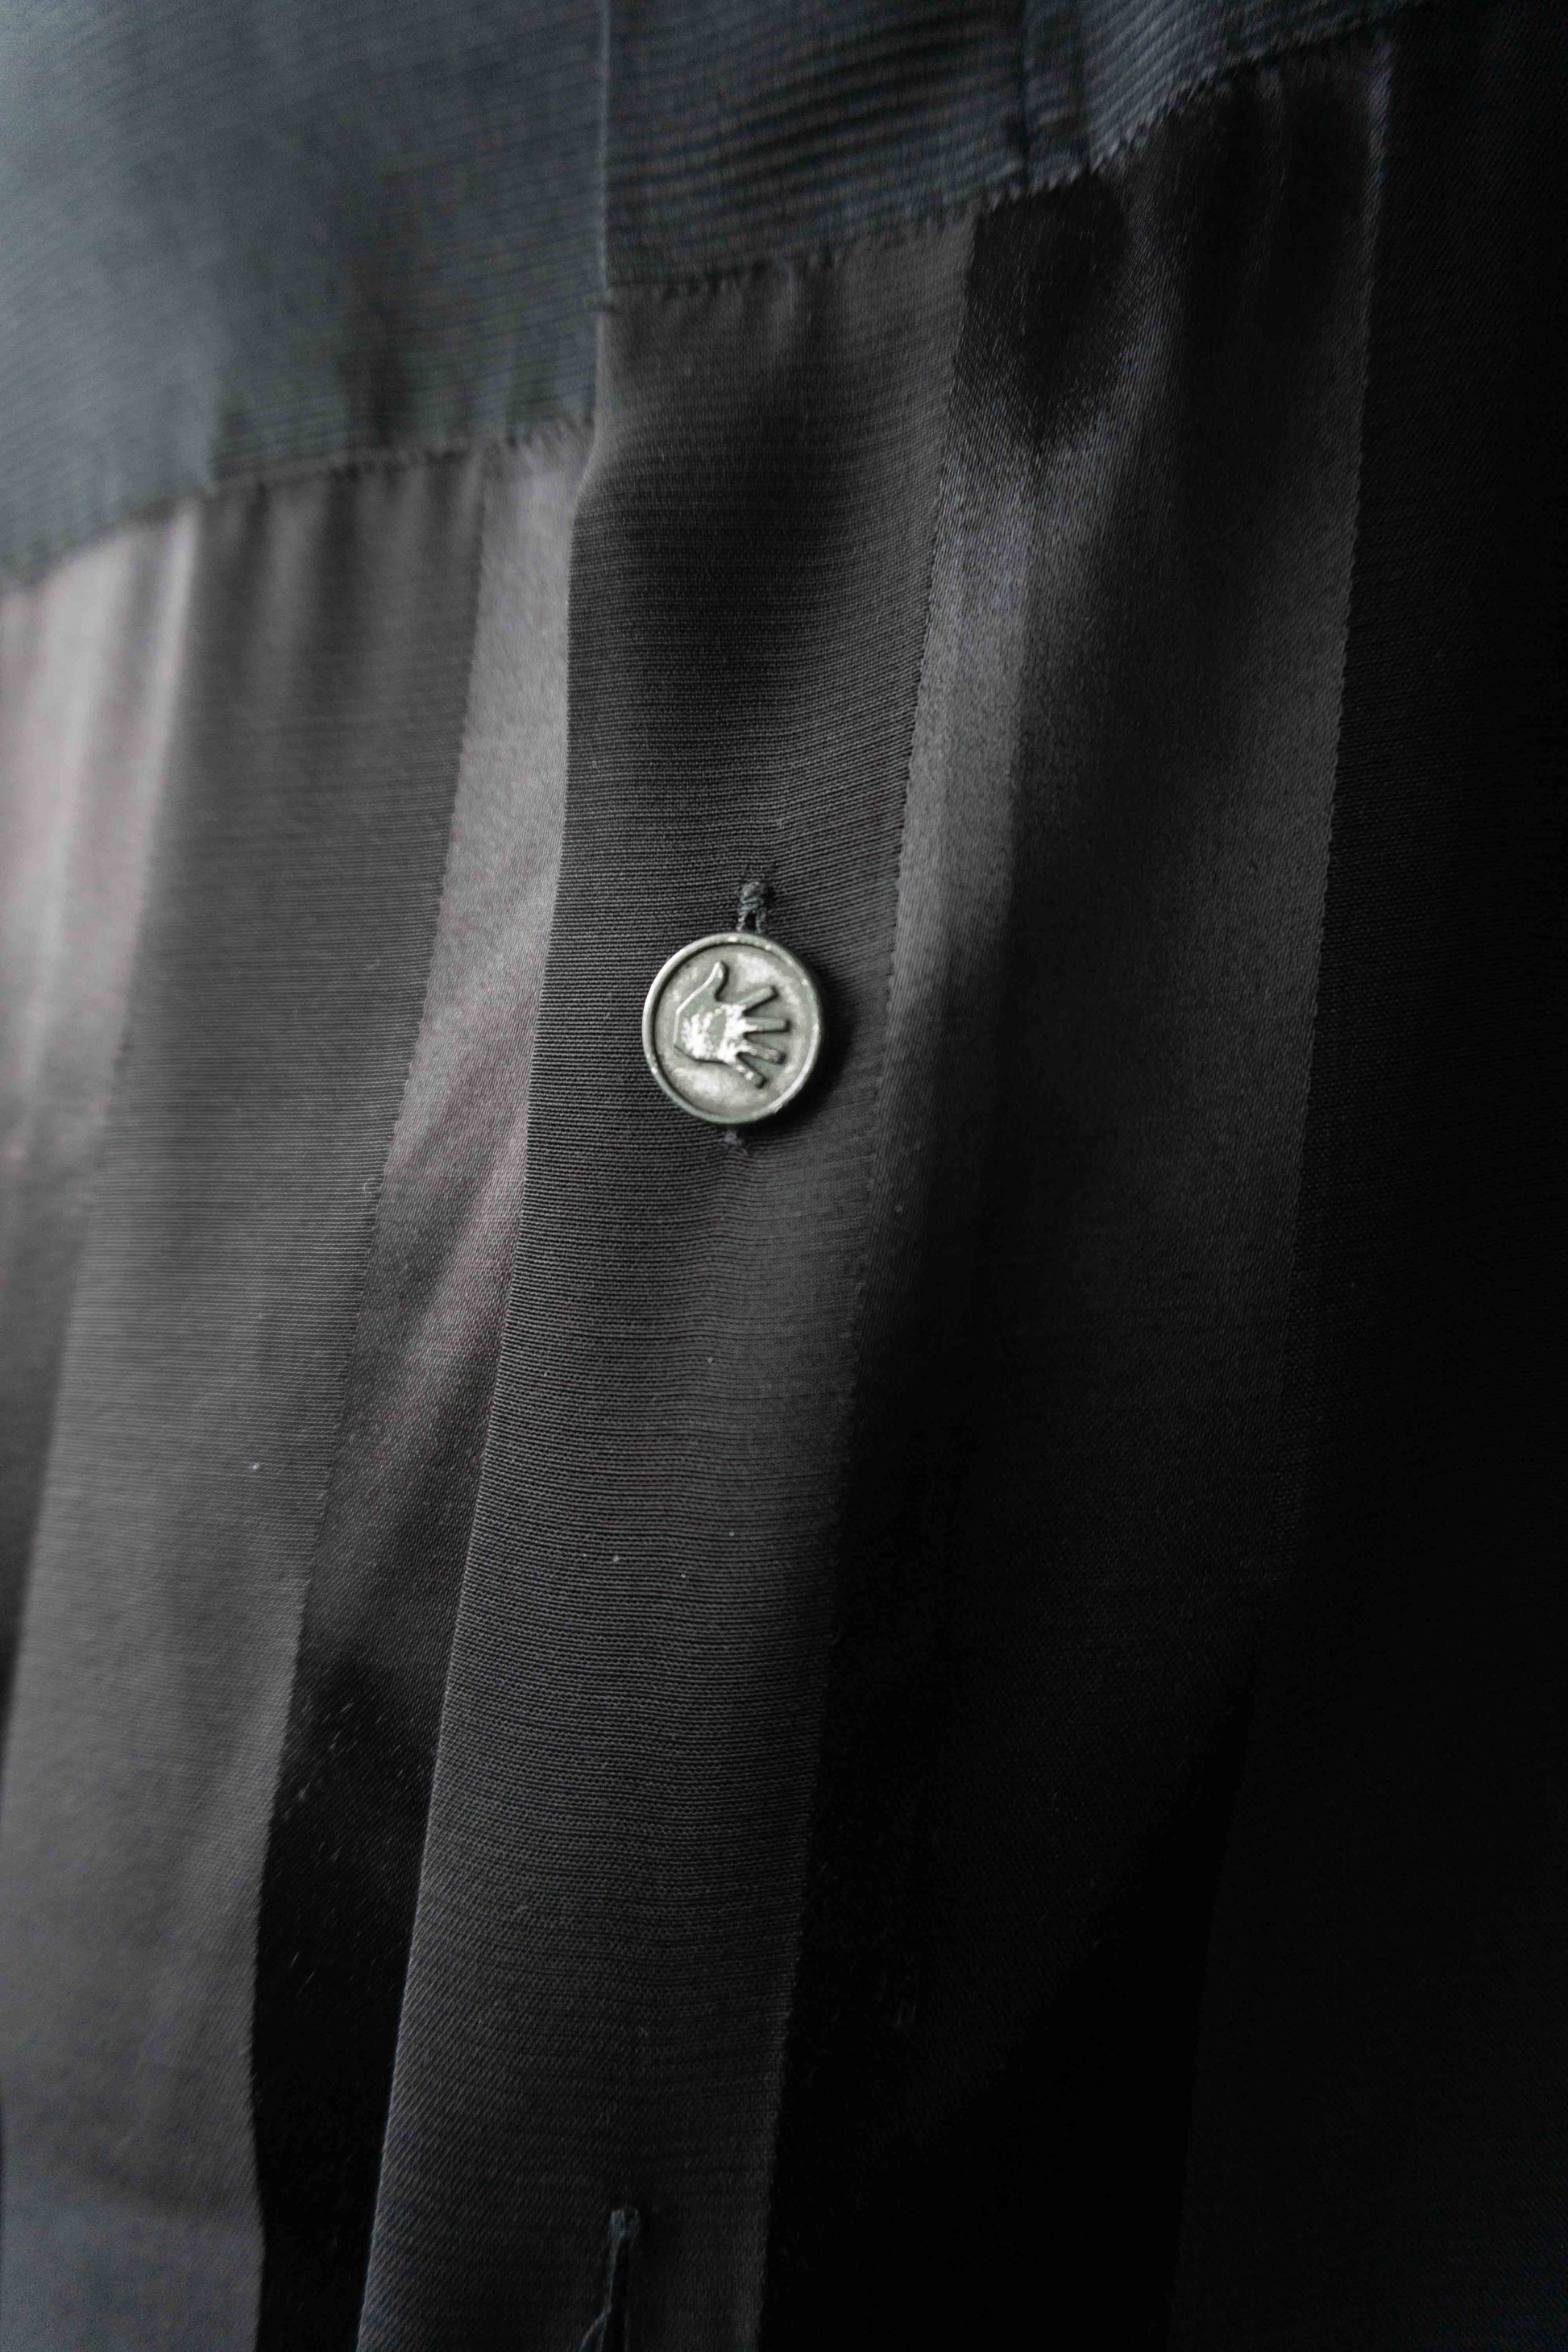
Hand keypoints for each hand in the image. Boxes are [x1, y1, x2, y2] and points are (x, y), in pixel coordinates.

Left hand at [673, 960, 789, 1086]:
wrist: (681, 1033)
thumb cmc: (691, 1012)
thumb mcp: (702, 995)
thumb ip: (713, 982)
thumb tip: (720, 964)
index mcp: (731, 1012)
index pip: (749, 1002)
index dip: (760, 996)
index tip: (773, 990)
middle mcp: (735, 1028)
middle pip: (757, 1026)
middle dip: (771, 1024)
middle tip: (787, 1024)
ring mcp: (732, 1042)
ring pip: (753, 1047)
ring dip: (766, 1052)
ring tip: (780, 1057)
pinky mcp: (725, 1055)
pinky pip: (740, 1066)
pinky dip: (750, 1074)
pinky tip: (760, 1082)